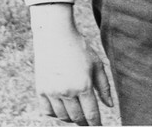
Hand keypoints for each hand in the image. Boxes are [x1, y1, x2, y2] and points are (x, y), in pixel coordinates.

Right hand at [31, 4, 112, 125]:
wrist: (55, 35)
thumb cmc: (79, 47)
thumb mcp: (96, 63)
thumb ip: (104, 86)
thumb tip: (110, 106)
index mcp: (83, 85)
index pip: (91, 114)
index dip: (96, 124)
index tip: (99, 126)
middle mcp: (67, 91)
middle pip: (77, 118)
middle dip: (84, 122)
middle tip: (88, 121)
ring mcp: (52, 92)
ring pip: (63, 117)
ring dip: (71, 119)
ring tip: (77, 114)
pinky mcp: (41, 90)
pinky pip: (48, 112)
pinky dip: (56, 115)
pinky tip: (63, 109)